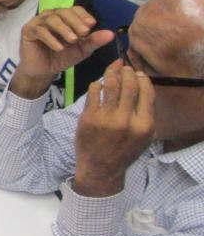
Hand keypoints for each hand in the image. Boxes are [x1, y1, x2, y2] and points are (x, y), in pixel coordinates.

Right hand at [11, 6, 114, 97]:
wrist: (43, 71)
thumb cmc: (61, 57)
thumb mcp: (81, 50)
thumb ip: (94, 41)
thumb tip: (111, 34)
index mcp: (64, 18)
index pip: (74, 10)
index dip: (83, 15)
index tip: (91, 25)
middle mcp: (50, 16)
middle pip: (63, 12)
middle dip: (75, 21)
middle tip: (84, 33)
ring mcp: (38, 22)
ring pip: (51, 19)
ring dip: (64, 29)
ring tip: (73, 41)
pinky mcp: (28, 31)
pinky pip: (40, 31)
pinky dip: (51, 39)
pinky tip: (59, 48)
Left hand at [74, 61, 154, 196]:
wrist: (101, 168)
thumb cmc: (124, 150)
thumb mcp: (144, 136)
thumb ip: (145, 112)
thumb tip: (141, 82)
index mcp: (144, 125)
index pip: (147, 92)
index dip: (143, 78)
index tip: (138, 72)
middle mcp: (126, 120)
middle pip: (129, 85)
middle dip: (127, 72)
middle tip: (124, 67)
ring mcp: (106, 118)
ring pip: (110, 85)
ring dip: (111, 73)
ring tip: (112, 70)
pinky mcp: (89, 117)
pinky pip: (94, 91)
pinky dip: (97, 84)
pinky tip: (99, 85)